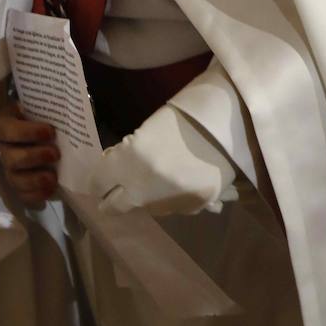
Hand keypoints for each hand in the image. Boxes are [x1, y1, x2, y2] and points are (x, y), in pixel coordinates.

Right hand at [0, 102, 59, 208]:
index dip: (29, 133)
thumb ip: (39, 111)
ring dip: (35, 180)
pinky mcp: (13, 186)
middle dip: (35, 157)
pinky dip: (36, 196)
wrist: (27, 132)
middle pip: (11, 159)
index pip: (8, 130)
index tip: (51, 132)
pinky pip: (21, 196)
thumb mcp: (31, 108)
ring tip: (53, 177)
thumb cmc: (31, 117)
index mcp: (0, 126)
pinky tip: (50, 190)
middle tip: (55, 154)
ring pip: (15, 180)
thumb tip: (59, 114)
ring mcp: (5, 170)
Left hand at [86, 103, 237, 215]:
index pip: (98, 183)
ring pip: (145, 209)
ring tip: (154, 180)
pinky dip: (170, 199)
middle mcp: (144, 187)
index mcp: (129, 160)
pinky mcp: (193, 208)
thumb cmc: (185, 117)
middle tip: (111, 193)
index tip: (97, 181)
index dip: (96, 182)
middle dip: (110, 200)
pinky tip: (178, 181)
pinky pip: (172, 209)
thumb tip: (115, 168)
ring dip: (143, 199)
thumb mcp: (147, 129)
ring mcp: (169, 201)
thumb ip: (128, 153)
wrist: (229, 123)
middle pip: (115, 206)